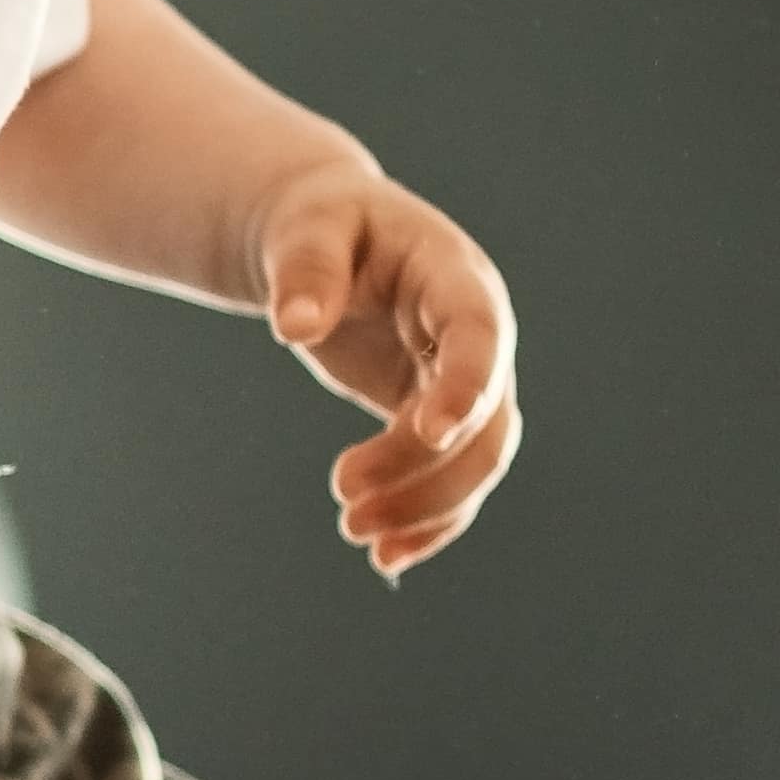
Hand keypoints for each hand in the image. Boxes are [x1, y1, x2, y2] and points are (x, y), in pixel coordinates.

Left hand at [256, 164, 519, 572]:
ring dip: (426, 506)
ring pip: (476, 459)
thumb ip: (307, 271)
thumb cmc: (320, 223)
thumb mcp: (308, 228)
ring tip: (356, 533)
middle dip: (426, 471)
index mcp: (454, 276)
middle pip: (484, 417)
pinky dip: (428, 520)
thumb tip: (295, 326)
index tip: (432, 432)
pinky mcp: (439, 413)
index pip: (479, 334)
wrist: (328, 238)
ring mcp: (466, 379)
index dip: (467, 383)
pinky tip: (387, 556)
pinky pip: (453, 476)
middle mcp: (477, 334)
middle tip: (348, 506)